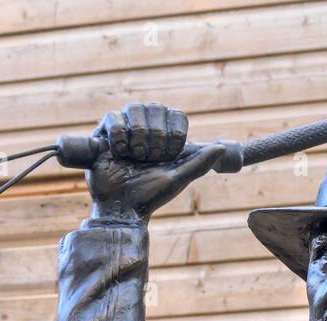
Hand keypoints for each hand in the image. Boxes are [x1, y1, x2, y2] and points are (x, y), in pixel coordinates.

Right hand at [87, 103, 224, 225]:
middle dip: (155, 135)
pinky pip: (113, 116)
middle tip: (149, 158)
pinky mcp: (103, 133)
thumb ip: (199, 163)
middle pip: (155, 107)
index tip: (169, 154)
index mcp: (165, 137)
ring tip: (134, 157)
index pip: (174, 114)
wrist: (122, 207)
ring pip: (134, 108)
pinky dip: (119, 134)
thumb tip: (222, 147)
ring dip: (138, 135)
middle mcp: (145, 129)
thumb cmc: (151, 195)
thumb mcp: (178, 179)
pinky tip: (119, 152)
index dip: (173, 132)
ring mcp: (124, 129)